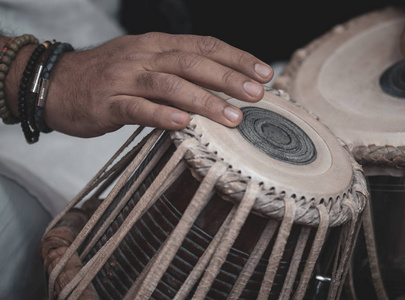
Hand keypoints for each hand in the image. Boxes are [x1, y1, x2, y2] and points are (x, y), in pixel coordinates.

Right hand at [44, 33, 273, 136]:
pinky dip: (161, 115)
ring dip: (204, 100)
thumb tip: (218, 88)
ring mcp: (125, 79)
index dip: (237, 58)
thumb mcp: (146, 63)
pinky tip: (183, 123)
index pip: (205, 46)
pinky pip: (137, 108)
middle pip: (193, 63)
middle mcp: (145, 57)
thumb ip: (177, 72)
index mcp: (158, 45)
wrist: (55, 82)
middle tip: (257, 95)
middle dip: (229, 78)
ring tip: (232, 117)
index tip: (264, 73)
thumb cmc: (109, 77)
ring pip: (170, 85)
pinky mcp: (108, 103)